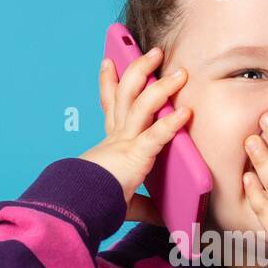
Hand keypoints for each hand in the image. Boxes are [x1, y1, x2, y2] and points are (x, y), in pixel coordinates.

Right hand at [78, 45, 190, 223]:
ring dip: (161, 85)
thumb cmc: (96, 204)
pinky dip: (172, 122)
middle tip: (153, 52)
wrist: (81, 211)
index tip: (108, 63)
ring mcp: (124, 142)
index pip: (110, 107)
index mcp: (111, 144)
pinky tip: (186, 112)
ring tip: (180, 72)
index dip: (108, 83)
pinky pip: (156, 134)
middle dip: (138, 68)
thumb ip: (146, 204)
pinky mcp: (134, 155)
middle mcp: (116, 137)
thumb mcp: (126, 202)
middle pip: (126, 94)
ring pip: (141, 104)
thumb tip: (165, 216)